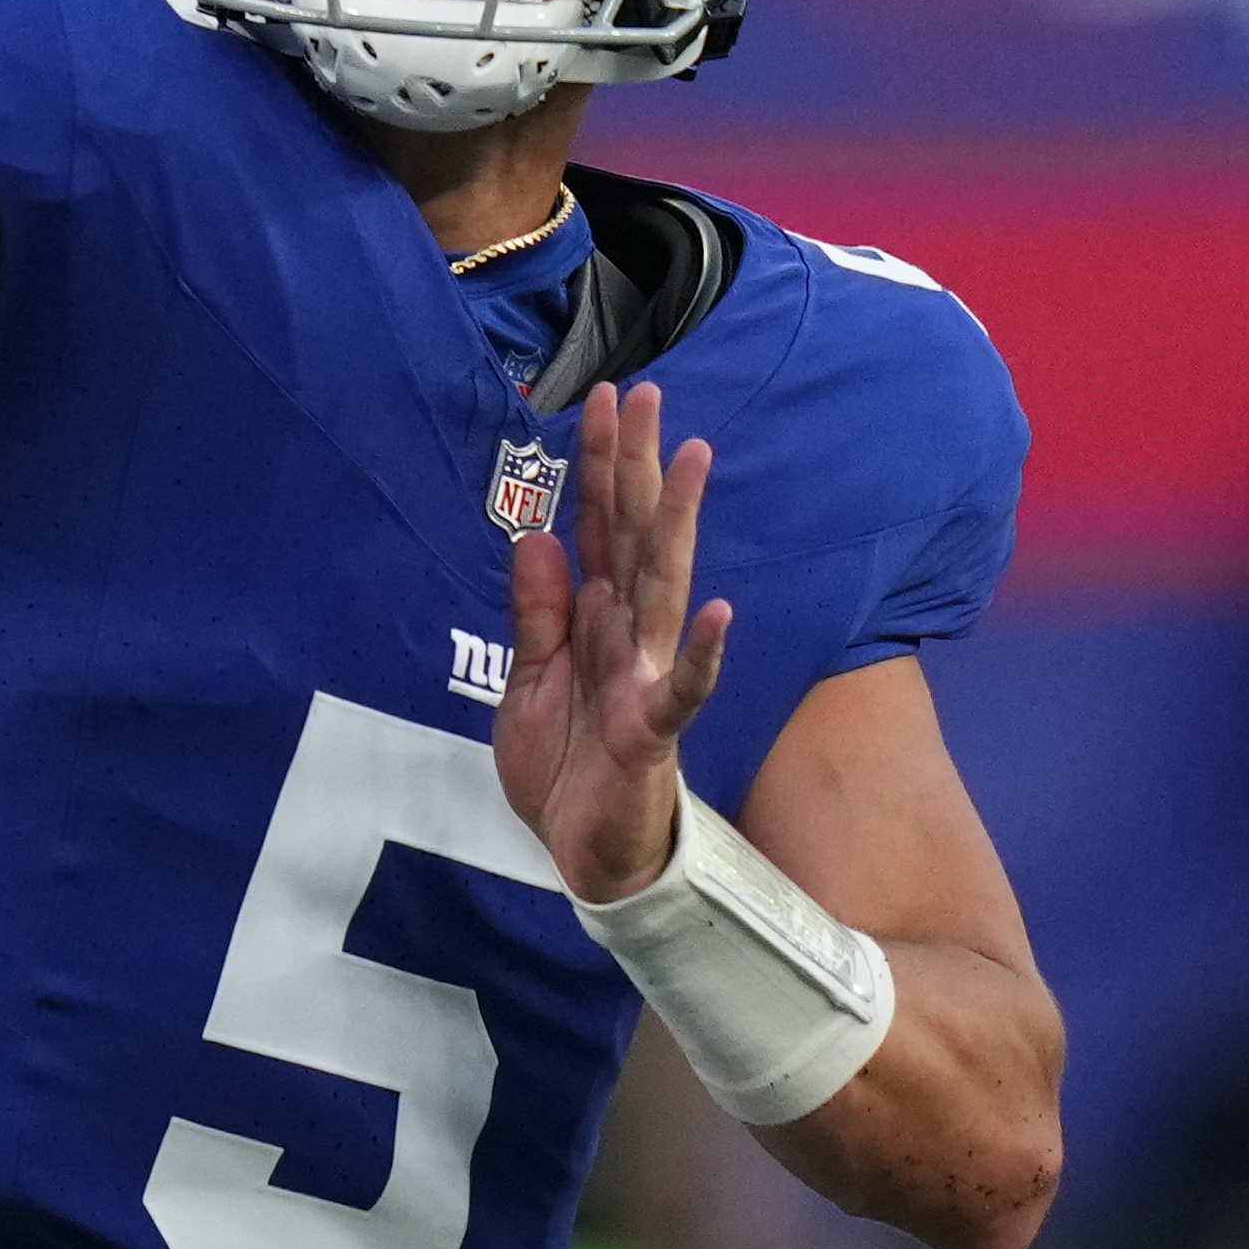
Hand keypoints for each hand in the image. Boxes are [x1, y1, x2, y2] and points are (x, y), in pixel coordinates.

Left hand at [497, 379, 734, 901]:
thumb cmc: (564, 766)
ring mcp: (645, 677)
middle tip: (643, 393)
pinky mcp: (652, 732)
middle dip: (636, 466)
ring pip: (664, 586)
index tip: (602, 399)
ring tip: (693, 459)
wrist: (581, 855)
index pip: (600, 527)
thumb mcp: (527, 681)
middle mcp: (627, 634)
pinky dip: (702, 653)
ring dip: (679, 522)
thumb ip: (536, 612)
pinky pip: (682, 689)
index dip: (600, 465)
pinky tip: (721, 613)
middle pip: (635, 535)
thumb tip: (538, 536)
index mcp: (594, 619)